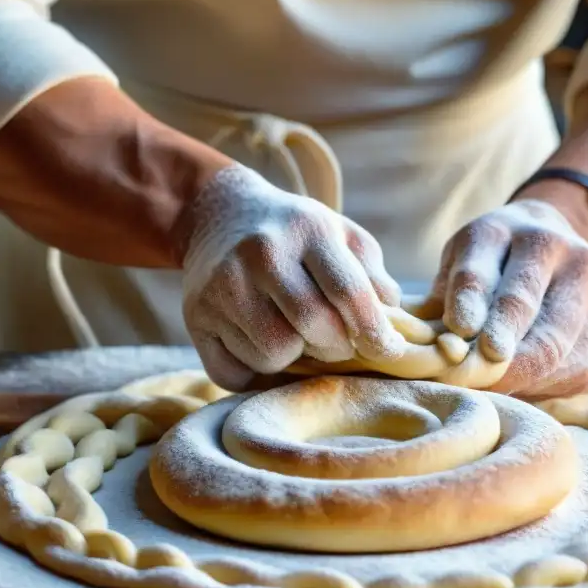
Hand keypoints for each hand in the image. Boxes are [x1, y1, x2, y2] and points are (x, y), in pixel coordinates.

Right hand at [179, 164, 406, 389]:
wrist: (220, 215)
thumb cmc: (296, 234)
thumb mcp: (341, 236)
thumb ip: (373, 277)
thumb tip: (393, 326)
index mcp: (306, 228)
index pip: (349, 292)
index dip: (375, 332)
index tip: (389, 351)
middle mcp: (260, 252)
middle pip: (314, 328)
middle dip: (335, 346)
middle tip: (335, 342)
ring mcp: (222, 284)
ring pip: (274, 355)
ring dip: (293, 359)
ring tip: (293, 335)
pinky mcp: (195, 314)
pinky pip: (235, 372)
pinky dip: (254, 371)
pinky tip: (260, 345)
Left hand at [426, 199, 587, 397]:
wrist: (560, 241)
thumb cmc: (493, 260)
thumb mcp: (462, 261)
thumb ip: (444, 297)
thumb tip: (416, 346)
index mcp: (526, 233)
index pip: (499, 274)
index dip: (477, 304)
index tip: (459, 331)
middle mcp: (574, 259)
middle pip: (540, 324)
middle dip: (502, 360)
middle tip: (465, 380)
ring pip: (560, 355)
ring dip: (517, 381)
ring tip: (480, 392)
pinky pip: (576, 374)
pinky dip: (539, 388)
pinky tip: (513, 390)